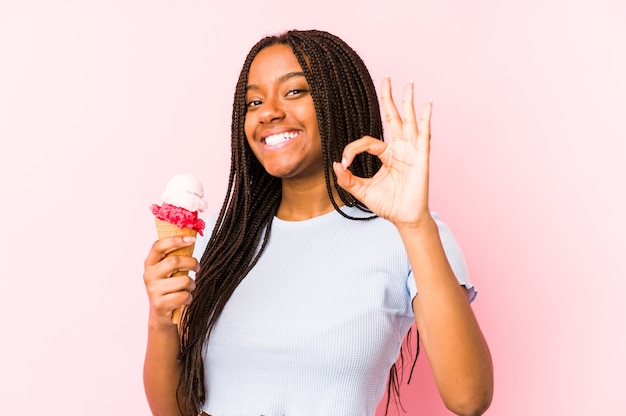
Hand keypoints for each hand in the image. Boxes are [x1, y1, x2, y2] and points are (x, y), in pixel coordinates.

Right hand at [143, 236, 197, 326]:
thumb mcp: (168, 271)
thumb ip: (174, 256)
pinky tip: (184, 299)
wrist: (161, 314)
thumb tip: (190, 238)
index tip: (191, 239)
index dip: (175, 240)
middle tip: (197, 268)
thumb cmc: (169, 288)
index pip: (158, 246)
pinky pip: (184, 296)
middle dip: (192, 263)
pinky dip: (189, 298)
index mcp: (150, 263)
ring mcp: (153, 290)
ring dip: (192, 284)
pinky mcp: (160, 304)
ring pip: (183, 280)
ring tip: (188, 288)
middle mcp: (149, 275)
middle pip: (174, 261)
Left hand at [333, 77, 432, 227]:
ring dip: (407, 102)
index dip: (353, 148)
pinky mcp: (421, 156)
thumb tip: (336, 165)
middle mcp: (400, 149)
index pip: (367, 141)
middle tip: (386, 78)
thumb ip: (347, 178)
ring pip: (408, 120)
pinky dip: (425, 119)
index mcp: (386, 155)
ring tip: (408, 83)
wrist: (404, 218)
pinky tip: (427, 104)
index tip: (346, 162)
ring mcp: (411, 150)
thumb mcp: (361, 190)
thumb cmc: (387, 204)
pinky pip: (423, 134)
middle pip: (393, 117)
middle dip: (388, 98)